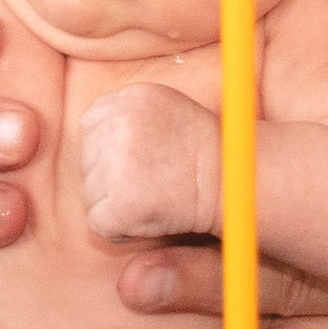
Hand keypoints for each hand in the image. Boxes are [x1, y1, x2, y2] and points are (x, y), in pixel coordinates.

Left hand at [78, 79, 218, 242]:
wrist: (239, 185)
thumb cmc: (207, 155)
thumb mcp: (166, 114)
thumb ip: (128, 120)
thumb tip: (89, 138)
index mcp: (130, 97)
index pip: (91, 127)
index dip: (111, 152)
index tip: (145, 162)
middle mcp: (120, 123)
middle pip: (87, 162)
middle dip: (112, 180)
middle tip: (156, 183)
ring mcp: (119, 162)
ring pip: (91, 194)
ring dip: (118, 205)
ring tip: (158, 198)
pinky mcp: (121, 201)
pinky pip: (99, 223)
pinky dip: (121, 231)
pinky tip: (152, 218)